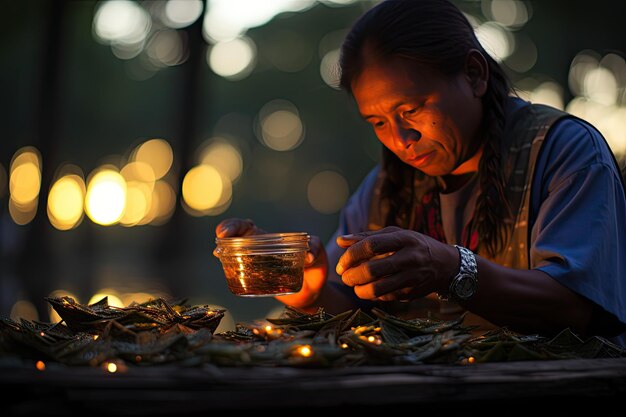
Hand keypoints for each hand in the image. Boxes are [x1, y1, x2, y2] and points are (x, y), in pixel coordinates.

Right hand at [213, 218, 327, 308]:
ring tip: (219, 253)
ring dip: (225, 252)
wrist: (313, 292)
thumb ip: (316, 249)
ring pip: (234, 254)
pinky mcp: (257, 281)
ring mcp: (256, 265)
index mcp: (271, 239)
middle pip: (236, 236)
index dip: (235, 225)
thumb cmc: (314, 268)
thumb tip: (308, 257)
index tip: (227, 230)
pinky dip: (232, 271)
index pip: (248, 226)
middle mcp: (259, 249)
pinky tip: (228, 271)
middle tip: (221, 238)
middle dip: (226, 232)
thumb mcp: (319, 255)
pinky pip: (241, 274)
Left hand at [335, 226, 457, 301]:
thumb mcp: (395, 235)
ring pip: (378, 289)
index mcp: (404, 239)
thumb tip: (340, 241)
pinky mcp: (412, 293)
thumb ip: (366, 237)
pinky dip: (373, 296)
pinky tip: (369, 290)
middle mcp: (410, 258)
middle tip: (345, 277)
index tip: (342, 263)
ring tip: (354, 286)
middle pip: (372, 269)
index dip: (352, 255)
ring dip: (359, 290)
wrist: (446, 265)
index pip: (371, 245)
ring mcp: (412, 277)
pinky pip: (386, 297)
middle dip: (352, 276)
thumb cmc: (413, 245)